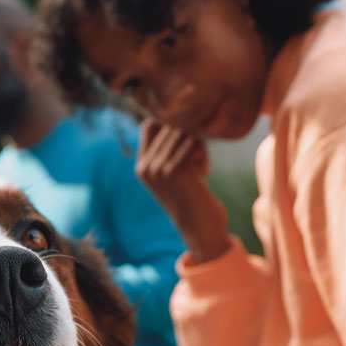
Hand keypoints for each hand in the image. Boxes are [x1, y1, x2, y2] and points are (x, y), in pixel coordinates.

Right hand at [137, 118, 230, 263]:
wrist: (201, 231)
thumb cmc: (194, 199)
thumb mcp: (177, 173)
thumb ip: (171, 149)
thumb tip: (180, 115)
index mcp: (141, 166)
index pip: (149, 124)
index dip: (170, 123)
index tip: (187, 138)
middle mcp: (145, 167)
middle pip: (170, 125)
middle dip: (189, 137)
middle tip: (197, 161)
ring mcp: (157, 169)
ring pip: (183, 132)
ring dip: (198, 145)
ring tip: (200, 167)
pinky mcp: (174, 171)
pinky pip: (193, 142)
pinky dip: (203, 154)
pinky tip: (203, 173)